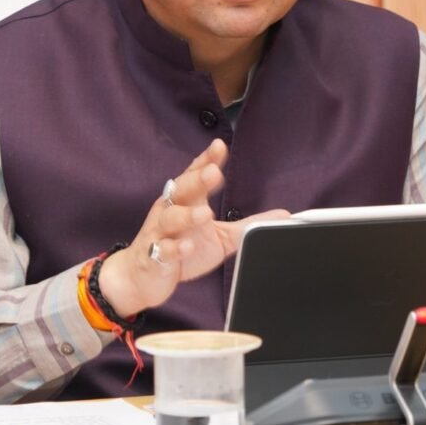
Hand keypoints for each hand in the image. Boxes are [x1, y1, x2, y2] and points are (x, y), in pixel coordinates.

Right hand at [97, 138, 288, 316]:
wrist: (142, 277)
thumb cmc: (180, 248)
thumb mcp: (219, 236)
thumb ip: (248, 225)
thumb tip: (283, 215)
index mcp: (186, 201)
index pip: (195, 174)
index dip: (206, 160)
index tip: (219, 147)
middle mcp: (171, 210)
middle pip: (182, 190)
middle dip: (197, 180)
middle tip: (213, 172)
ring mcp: (160, 232)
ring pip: (170, 217)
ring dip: (187, 214)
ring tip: (205, 213)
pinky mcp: (154, 255)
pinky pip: (163, 249)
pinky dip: (175, 248)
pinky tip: (186, 247)